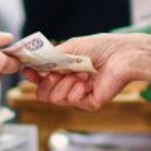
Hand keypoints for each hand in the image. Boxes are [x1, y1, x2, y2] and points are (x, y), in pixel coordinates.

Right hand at [23, 33, 150, 110]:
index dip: (33, 76)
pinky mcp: (90, 103)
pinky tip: (87, 82)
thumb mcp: (70, 48)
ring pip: (54, 99)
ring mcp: (80, 94)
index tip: (27, 70)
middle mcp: (72, 83)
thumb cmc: (101, 47)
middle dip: (47, 82)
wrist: (123, 55)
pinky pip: (72, 101)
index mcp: (67, 69)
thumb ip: (51, 57)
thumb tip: (32, 62)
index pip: (43, 79)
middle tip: (58, 73)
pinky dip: (76, 89)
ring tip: (77, 75)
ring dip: (63, 84)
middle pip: (44, 93)